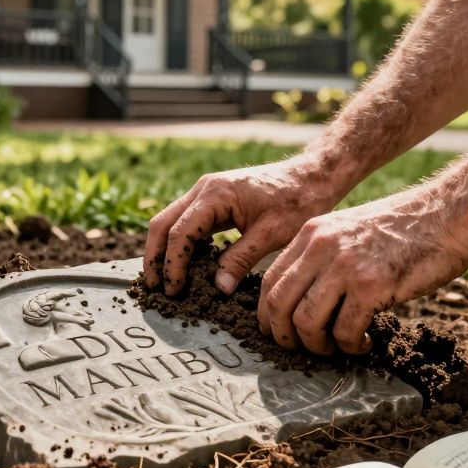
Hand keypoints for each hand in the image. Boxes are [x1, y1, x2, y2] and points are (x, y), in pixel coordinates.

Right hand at [145, 157, 337, 295]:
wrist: (312, 176)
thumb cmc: (297, 201)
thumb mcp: (272, 234)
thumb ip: (242, 260)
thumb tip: (218, 288)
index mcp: (215, 195)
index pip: (180, 233)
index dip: (173, 265)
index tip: (174, 291)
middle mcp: (204, 189)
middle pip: (162, 224)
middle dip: (155, 257)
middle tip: (155, 288)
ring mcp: (206, 192)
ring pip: (170, 221)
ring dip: (163, 250)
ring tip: (164, 281)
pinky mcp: (213, 200)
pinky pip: (186, 222)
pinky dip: (179, 243)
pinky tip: (184, 266)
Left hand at [258, 190, 467, 354]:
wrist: (448, 214)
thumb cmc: (405, 228)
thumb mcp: (349, 230)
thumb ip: (324, 256)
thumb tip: (305, 297)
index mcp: (312, 234)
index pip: (269, 281)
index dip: (266, 314)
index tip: (276, 331)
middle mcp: (321, 248)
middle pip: (278, 304)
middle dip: (284, 336)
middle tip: (300, 349)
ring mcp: (345, 266)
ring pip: (306, 322)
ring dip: (317, 346)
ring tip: (335, 349)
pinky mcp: (371, 286)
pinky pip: (345, 331)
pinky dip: (351, 346)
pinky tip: (365, 343)